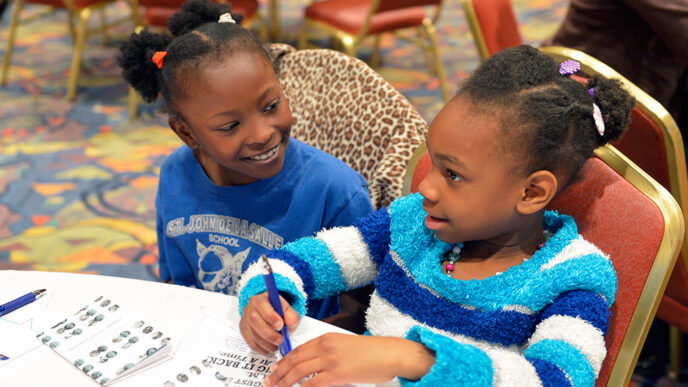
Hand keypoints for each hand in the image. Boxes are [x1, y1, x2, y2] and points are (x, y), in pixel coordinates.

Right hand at [239, 292, 299, 354]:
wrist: (272, 315)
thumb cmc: (279, 312)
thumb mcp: (289, 310)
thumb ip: (292, 315)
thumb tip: (290, 322)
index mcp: (261, 299)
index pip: (261, 304)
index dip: (270, 316)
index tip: (280, 326)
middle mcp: (250, 308)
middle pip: (254, 320)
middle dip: (268, 333)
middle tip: (280, 340)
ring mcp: (245, 320)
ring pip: (252, 333)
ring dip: (266, 343)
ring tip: (277, 345)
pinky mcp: (244, 331)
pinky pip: (250, 342)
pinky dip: (261, 348)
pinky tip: (270, 348)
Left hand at [263, 333, 435, 386]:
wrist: (389, 354)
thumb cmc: (372, 353)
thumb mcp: (345, 347)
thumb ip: (329, 354)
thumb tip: (315, 367)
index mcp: (326, 338)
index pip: (298, 350)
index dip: (284, 361)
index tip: (275, 370)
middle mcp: (325, 347)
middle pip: (294, 360)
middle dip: (279, 373)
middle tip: (269, 382)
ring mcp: (330, 360)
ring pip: (299, 372)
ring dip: (285, 382)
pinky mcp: (336, 373)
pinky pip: (313, 383)